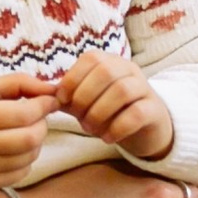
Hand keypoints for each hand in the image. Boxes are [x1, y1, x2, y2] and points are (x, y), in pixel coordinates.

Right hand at [0, 73, 60, 189]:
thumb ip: (17, 83)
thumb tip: (51, 89)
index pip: (25, 113)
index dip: (44, 106)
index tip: (50, 100)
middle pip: (30, 139)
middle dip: (42, 125)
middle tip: (38, 117)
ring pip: (28, 158)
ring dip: (36, 143)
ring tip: (26, 131)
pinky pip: (19, 174)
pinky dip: (26, 161)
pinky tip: (16, 150)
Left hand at [57, 51, 174, 160]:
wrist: (144, 126)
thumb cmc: (109, 110)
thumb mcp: (86, 101)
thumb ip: (67, 97)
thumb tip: (44, 96)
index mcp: (109, 61)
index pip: (90, 59)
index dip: (73, 79)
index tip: (63, 101)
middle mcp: (128, 69)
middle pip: (106, 72)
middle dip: (85, 97)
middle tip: (80, 119)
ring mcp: (144, 88)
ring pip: (122, 90)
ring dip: (100, 113)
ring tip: (91, 129)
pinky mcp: (154, 109)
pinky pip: (137, 113)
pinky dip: (117, 127)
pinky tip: (107, 138)